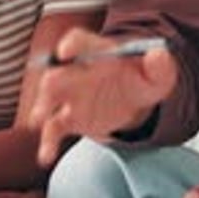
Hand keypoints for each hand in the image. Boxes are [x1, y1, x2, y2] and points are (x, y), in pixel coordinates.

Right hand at [29, 29, 177, 164]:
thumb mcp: (158, 73)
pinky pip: (53, 129)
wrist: (134, 101)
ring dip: (41, 107)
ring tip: (38, 120)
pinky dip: (48, 143)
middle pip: (57, 71)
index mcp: (98, 52)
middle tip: (49, 87)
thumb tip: (160, 55)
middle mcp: (77, 71)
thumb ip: (160, 66)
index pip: (80, 41)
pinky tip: (46, 157)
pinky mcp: (68, 119)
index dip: (72, 44)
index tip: (66, 51)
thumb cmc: (143, 78)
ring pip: (49, 99)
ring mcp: (70, 95)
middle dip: (51, 79)